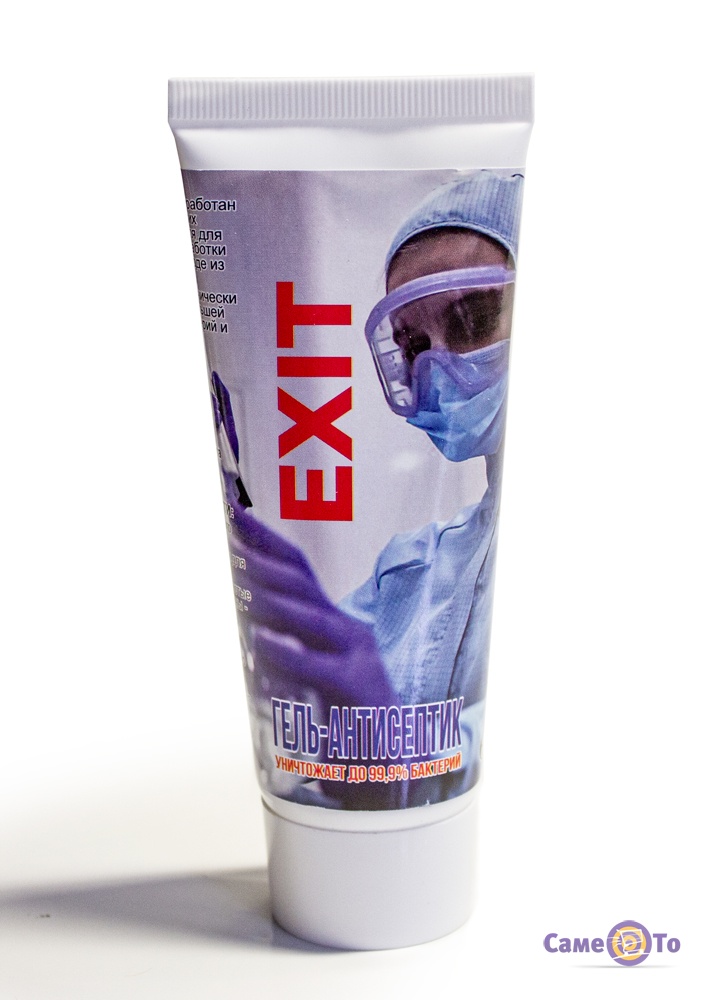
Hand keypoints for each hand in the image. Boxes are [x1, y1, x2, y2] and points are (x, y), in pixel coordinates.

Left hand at [226, 491, 394, 711]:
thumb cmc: (353, 722)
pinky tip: (259, 640)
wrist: (397, 767)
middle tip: (233, 526)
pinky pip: (316, 667)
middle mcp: (348, 631)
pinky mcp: (357, 689)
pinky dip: (286, 652)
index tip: (236, 512)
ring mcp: (356, 657)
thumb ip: (290, 653)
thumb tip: (249, 631)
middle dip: (264, 553)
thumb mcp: (319, 675)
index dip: (268, 540)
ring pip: (309, 617)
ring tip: (240, 569)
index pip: (300, 572)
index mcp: (336, 624)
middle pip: (302, 583)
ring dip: (272, 591)